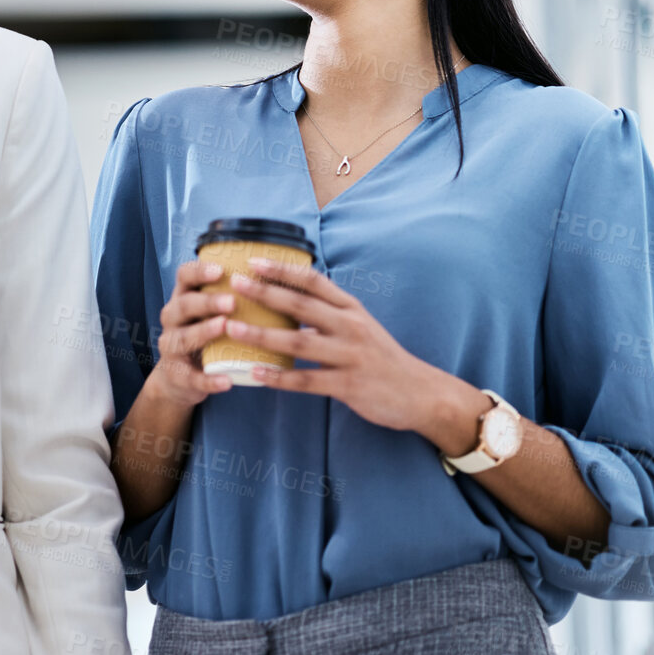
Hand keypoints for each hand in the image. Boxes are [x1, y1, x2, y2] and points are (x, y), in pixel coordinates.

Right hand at [142, 260, 236, 408]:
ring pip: (183, 337)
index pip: (184, 276)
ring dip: (204, 332)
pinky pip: (191, 377)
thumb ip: (233, 295)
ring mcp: (171, 347)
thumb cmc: (205, 335)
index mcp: (184, 297)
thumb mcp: (211, 312)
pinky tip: (227, 381)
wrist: (180, 377)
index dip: (199, 271)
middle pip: (184, 305)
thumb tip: (279, 278)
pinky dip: (209, 380)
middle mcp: (172, 318)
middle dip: (207, 302)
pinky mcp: (177, 375)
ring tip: (224, 328)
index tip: (221, 269)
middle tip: (232, 301)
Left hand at [226, 257, 486, 444]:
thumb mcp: (361, 326)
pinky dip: (279, 377)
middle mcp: (351, 326)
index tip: (254, 261)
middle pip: (302, 305)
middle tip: (234, 284)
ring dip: (263, 335)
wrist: (420, 393)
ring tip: (233, 329)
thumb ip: (329, 315)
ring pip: (299, 342)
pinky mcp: (349, 385)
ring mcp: (350, 356)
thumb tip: (289, 304)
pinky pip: (307, 381)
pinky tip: (256, 374)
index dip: (284, 269)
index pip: (315, 281)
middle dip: (265, 293)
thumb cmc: (382, 358)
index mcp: (351, 309)